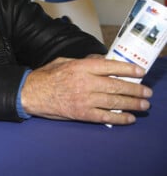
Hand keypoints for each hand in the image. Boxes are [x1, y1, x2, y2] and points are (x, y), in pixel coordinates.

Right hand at [21, 57, 152, 124]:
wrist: (30, 93)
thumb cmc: (46, 76)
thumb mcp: (64, 61)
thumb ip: (84, 61)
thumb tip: (102, 60)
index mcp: (81, 67)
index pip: (111, 66)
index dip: (128, 69)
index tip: (140, 71)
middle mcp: (85, 82)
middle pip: (117, 86)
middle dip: (136, 89)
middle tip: (147, 92)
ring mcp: (84, 99)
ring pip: (115, 102)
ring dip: (132, 104)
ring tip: (143, 105)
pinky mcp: (82, 113)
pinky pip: (105, 116)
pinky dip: (119, 118)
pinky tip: (129, 118)